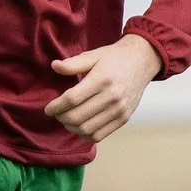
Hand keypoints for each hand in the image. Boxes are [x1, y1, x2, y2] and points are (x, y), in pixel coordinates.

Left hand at [46, 34, 161, 142]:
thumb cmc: (114, 58)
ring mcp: (119, 110)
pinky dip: (85, 134)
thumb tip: (54, 66)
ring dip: (71, 127)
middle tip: (57, 113)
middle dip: (61, 117)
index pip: (72, 99)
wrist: (142, 62)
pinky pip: (99, 135)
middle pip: (77, 116)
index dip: (56, 106)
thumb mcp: (93, 55)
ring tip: (67, 120)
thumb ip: (73, 63)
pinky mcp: (123, 119)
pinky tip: (80, 126)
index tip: (48, 109)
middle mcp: (112, 97)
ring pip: (86, 129)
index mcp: (102, 79)